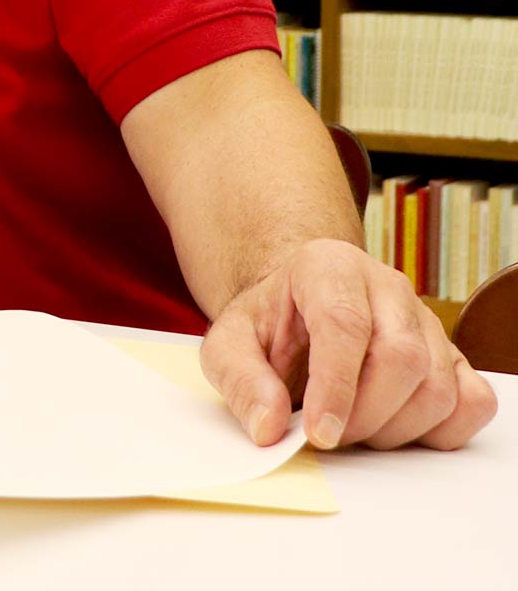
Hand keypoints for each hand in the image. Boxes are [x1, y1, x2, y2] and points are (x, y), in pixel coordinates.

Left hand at [201, 237, 496, 450]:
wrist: (299, 311)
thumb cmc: (268, 326)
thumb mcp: (229, 343)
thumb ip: (241, 381)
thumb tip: (269, 428)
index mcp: (329, 267)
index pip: (345, 324)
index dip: (336, 387)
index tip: (319, 434)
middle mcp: (387, 287)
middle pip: (401, 358)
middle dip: (364, 415)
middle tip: (330, 436)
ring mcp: (427, 322)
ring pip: (438, 387)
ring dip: (396, 429)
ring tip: (354, 429)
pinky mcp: (451, 357)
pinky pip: (473, 402)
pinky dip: (442, 431)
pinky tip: (397, 429)